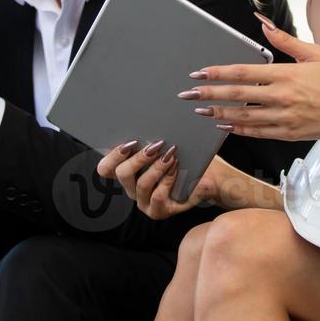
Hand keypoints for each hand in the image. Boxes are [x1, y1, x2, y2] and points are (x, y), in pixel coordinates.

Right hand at [97, 143, 278, 216]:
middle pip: (122, 174)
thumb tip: (148, 109)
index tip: (129, 141)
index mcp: (128, 172)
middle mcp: (132, 188)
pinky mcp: (160, 211)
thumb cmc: (188, 155)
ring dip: (156, 167)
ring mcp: (145, 202)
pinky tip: (178, 168)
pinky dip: (167, 180)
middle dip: (138, 158)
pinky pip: (158, 197)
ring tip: (171, 154)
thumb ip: (154, 134)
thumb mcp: (169, 142)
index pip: (105, 168)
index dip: (112, 155)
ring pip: (141, 185)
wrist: (214, 176)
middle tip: (155, 145)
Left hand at [180, 12, 319, 141]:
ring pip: (244, 117)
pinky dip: (240, 129)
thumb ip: (284, 40)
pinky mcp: (289, 133)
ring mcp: (284, 117)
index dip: (217, 73)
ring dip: (219, 114)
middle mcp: (282, 96)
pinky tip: (226, 126)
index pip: (243, 72)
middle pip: (237, 95)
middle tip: (188, 96)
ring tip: (201, 112)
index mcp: (286, 74)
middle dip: (209, 95)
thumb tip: (262, 24)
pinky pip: (258, 132)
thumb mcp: (313, 53)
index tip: (199, 74)